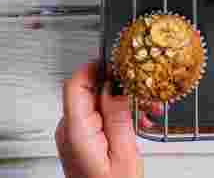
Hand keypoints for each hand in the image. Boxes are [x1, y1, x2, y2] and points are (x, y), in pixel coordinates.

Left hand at [55, 61, 142, 177]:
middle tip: (142, 90)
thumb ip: (117, 114)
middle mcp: (68, 130)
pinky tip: (135, 121)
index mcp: (76, 131)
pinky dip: (115, 113)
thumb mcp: (124, 152)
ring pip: (95, 102)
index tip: (117, 60)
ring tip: (145, 112)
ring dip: (121, 101)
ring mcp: (72, 135)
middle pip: (88, 90)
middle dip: (118, 87)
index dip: (96, 66)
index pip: (76, 83)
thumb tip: (115, 84)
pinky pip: (96, 116)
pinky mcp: (80, 139)